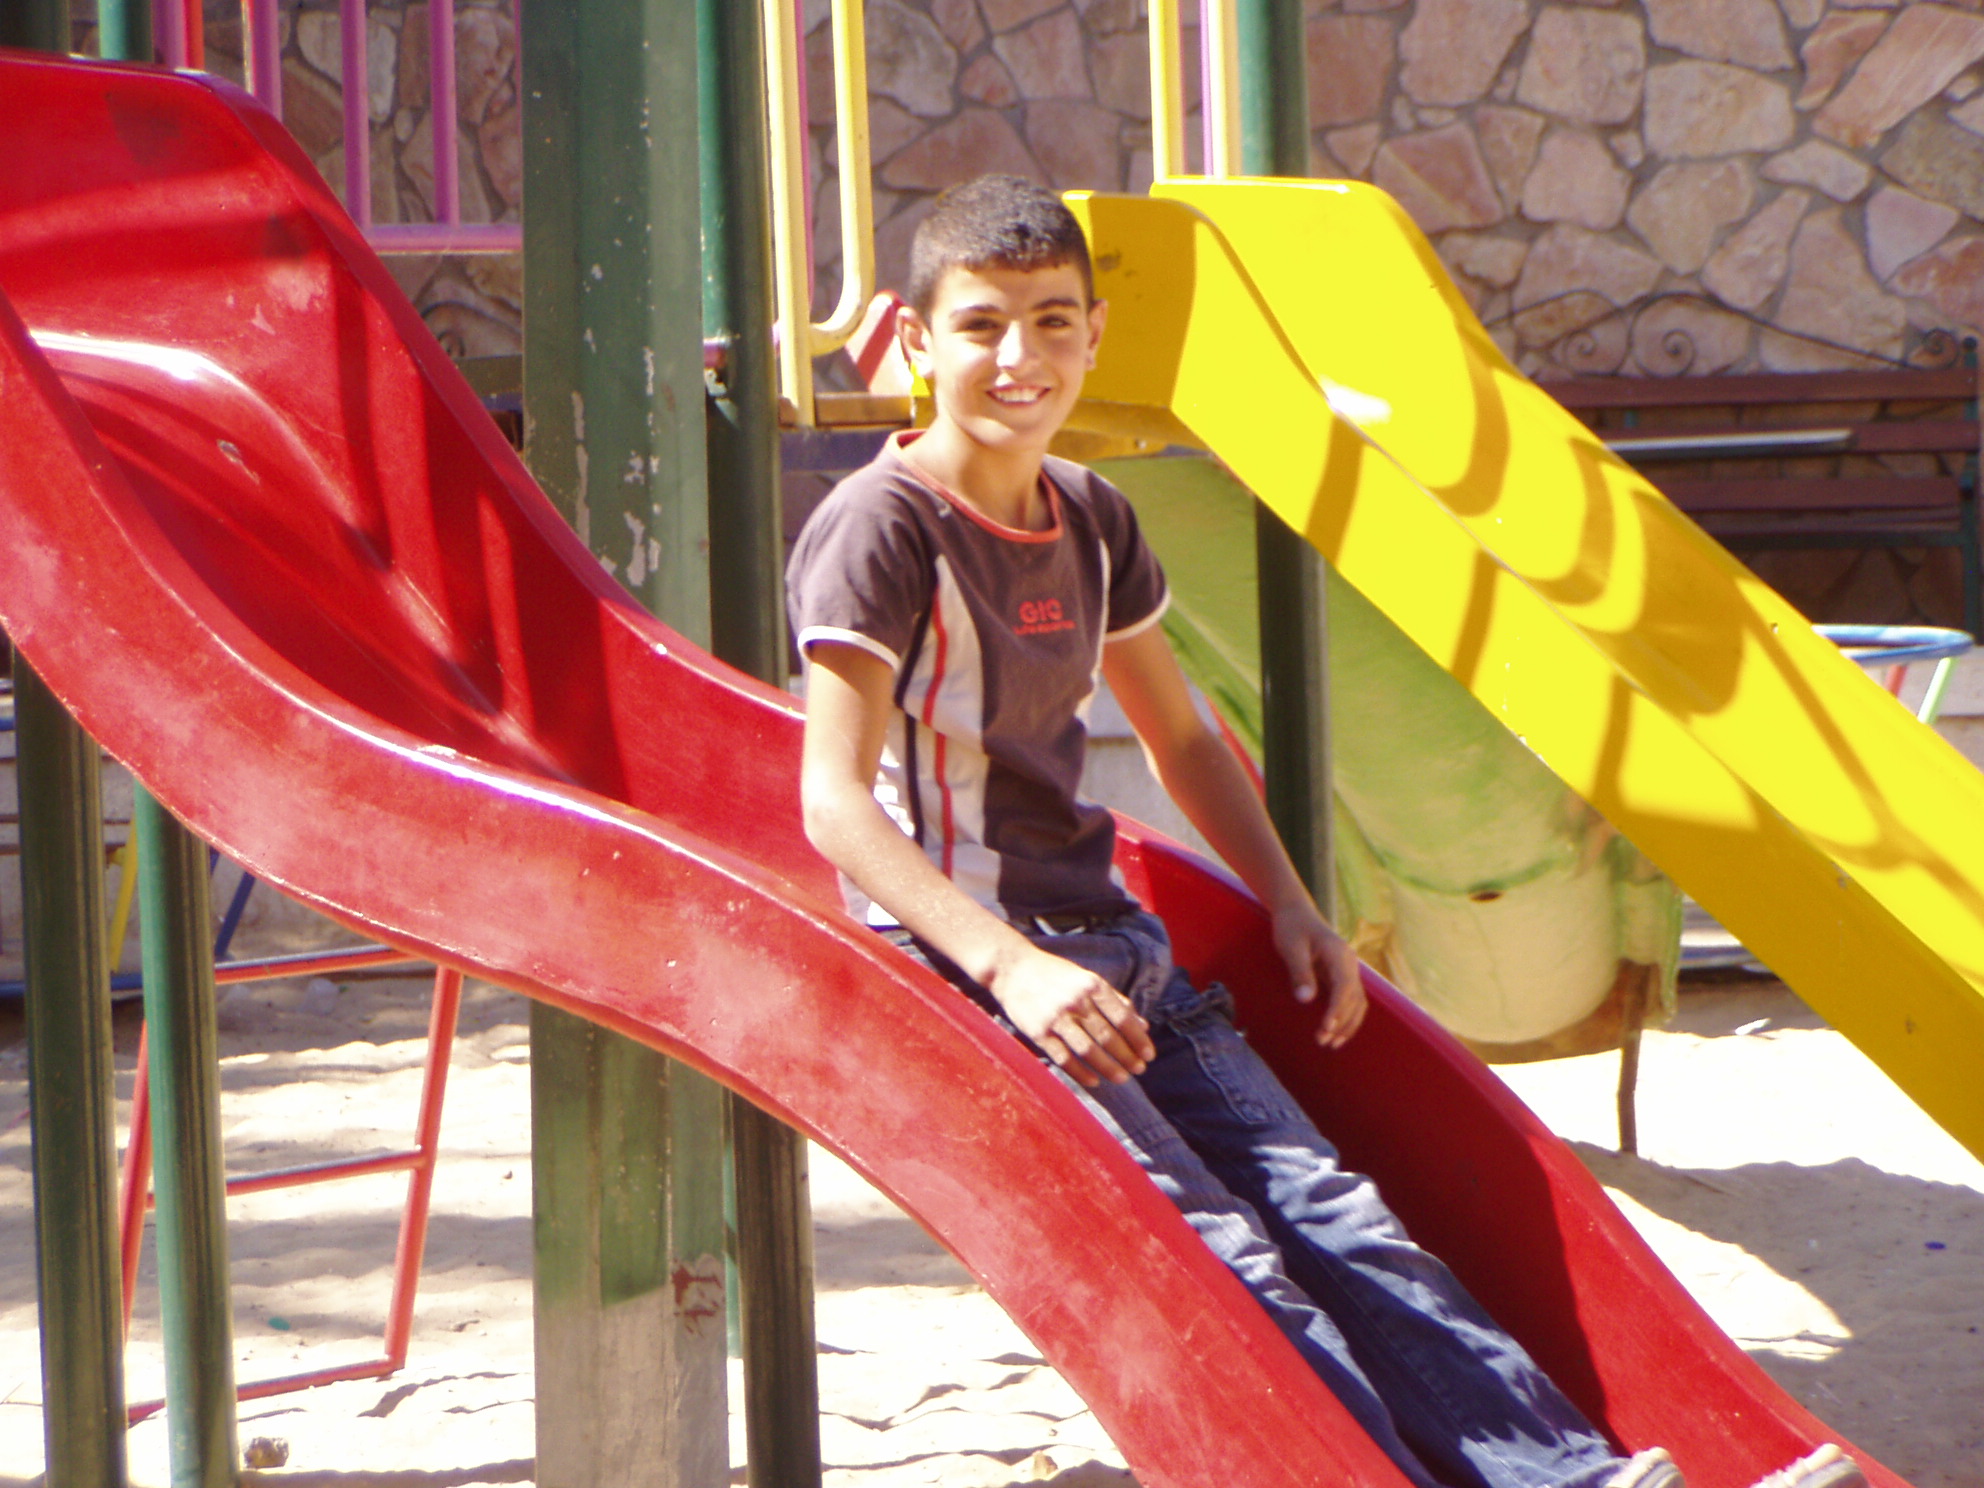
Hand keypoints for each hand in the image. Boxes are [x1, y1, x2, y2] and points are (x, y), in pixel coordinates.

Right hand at [986, 944, 1155, 1087]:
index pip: (1123, 1017)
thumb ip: (1115, 1001)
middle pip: (1108, 1037)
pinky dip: (1080, 1073)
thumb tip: (1143, 1025)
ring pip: (1088, 1050)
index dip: (1138, 1039)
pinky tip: (1094, 1081)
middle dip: (1127, 1057)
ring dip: (1108, 1068)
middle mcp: (1076, 1001)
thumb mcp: (1087, 979)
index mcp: (1092, 985)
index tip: (1149, 1055)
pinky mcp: (1038, 1032)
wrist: (1012, 968)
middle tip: (1139, 1070)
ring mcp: (1056, 1018)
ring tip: (1122, 1078)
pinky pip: (1064, 1058)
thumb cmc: (1055, 974)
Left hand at [1275, 902, 1366, 1049]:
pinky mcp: (1342, 976)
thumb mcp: (1291, 947)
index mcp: (1338, 954)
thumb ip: (1299, 972)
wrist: (1296, 912)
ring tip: (1331, 1044)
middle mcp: (1349, 963)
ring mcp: (1348, 970)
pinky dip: (1347, 1017)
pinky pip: (1351, 1000)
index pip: (1344, 987)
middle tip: (1322, 1041)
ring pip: (1357, 1002)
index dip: (1337, 1009)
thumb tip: (1306, 999)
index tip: (1326, 1027)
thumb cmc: (1291, 927)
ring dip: (1347, 1024)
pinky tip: (1336, 1032)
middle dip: (1341, 1022)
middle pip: (1354, 998)